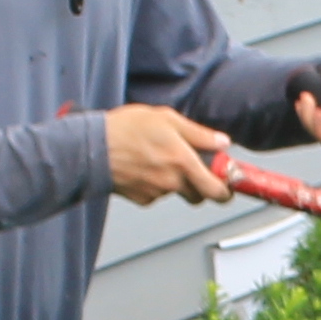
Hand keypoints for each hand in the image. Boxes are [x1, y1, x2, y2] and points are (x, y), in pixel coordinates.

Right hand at [101, 103, 236, 206]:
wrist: (91, 149)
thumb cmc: (126, 129)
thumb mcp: (167, 119)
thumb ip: (199, 134)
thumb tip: (222, 142)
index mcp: (183, 162)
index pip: (217, 189)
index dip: (227, 190)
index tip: (229, 184)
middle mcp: (172, 182)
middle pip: (199, 195)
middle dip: (202, 186)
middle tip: (195, 169)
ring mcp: (157, 193)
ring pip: (177, 192)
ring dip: (175, 181)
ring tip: (158, 158)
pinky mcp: (142, 200)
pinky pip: (157, 194)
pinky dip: (155, 184)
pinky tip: (143, 167)